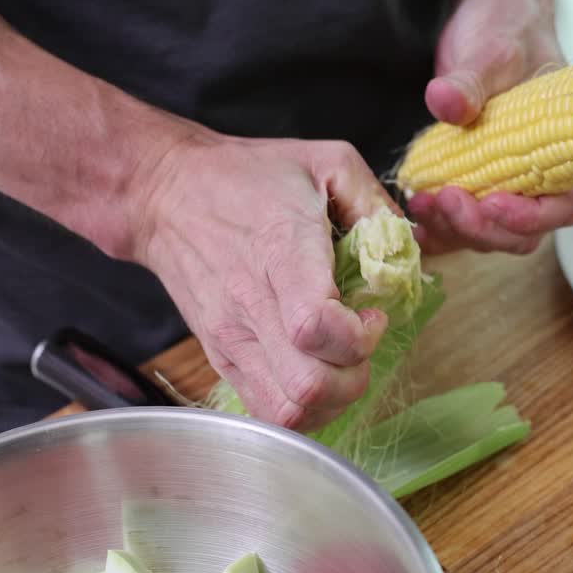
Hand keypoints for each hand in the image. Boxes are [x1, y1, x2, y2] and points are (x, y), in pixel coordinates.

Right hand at [129, 132, 395, 431]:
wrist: (165, 194)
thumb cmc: (248, 176)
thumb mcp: (325, 160)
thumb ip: (375, 201)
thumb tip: (406, 246)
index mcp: (281, 251)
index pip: (315, 326)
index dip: (359, 336)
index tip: (372, 314)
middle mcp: (251, 306)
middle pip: (308, 386)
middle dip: (354, 377)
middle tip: (360, 343)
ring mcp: (230, 339)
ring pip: (287, 412)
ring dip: (330, 399)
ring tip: (339, 362)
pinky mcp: (220, 357)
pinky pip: (266, 411)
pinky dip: (303, 407)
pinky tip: (315, 370)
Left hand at [412, 0, 572, 254]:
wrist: (490, 18)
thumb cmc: (508, 29)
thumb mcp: (493, 48)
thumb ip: (472, 79)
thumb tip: (446, 102)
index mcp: (570, 150)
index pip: (564, 207)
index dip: (532, 217)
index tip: (494, 201)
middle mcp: (541, 177)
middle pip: (522, 233)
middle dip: (483, 228)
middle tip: (446, 200)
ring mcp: (506, 184)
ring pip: (489, 234)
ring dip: (455, 231)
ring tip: (422, 203)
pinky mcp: (473, 182)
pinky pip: (460, 222)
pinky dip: (439, 229)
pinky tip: (415, 222)